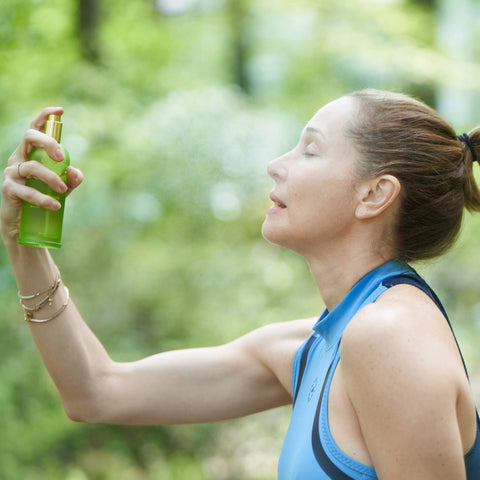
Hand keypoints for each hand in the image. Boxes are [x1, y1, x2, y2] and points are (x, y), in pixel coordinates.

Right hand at [1, 107, 83, 243]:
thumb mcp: (63, 188)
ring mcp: (11, 173)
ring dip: (51, 178)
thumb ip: (71, 179)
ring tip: (63, 191)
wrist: (25, 226)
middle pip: (29, 137)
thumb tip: (74, 171)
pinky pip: (26, 190)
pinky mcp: (9, 190)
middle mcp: (19, 158)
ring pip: (32, 167)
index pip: (35, 128)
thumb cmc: (44, 200)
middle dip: (48, 142)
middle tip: (63, 158)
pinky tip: (55, 205)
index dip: (45, 116)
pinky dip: (43, 198)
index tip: (61, 110)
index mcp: (31, 153)